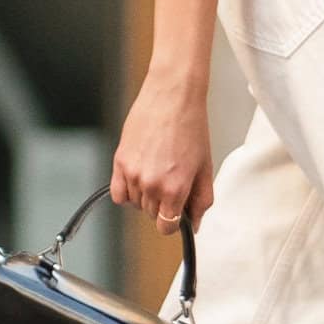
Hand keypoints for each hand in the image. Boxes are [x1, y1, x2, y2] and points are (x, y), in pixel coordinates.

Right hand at [111, 65, 214, 230]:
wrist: (173, 96)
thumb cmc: (191, 126)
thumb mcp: (205, 167)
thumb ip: (201, 200)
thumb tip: (195, 224)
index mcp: (175, 189)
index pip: (167, 227)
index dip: (174, 221)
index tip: (177, 212)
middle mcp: (151, 185)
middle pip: (151, 214)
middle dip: (163, 204)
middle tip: (172, 180)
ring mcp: (132, 174)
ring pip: (136, 203)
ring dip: (146, 195)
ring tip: (158, 170)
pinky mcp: (119, 161)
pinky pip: (118, 194)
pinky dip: (127, 191)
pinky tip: (139, 176)